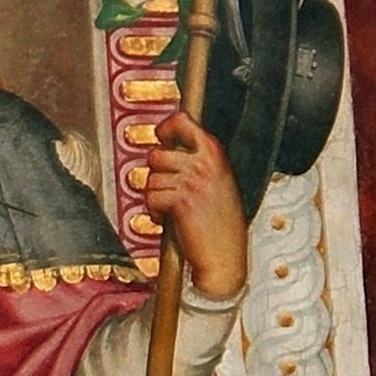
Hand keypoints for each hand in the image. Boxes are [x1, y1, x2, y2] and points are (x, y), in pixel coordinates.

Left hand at [139, 108, 248, 293]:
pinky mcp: (181, 200)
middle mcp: (205, 162)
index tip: (162, 137)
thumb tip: (166, 147)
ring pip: (151, 178)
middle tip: (168, 189)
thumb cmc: (219, 222)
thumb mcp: (216, 181)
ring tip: (172, 208)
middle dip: (156, 174)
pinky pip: (150, 197)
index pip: (182, 121)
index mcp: (215, 153)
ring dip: (155, 196)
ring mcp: (193, 180)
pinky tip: (169, 219)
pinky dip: (155, 212)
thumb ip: (196, 161)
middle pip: (157, 153)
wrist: (225, 254)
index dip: (165, 128)